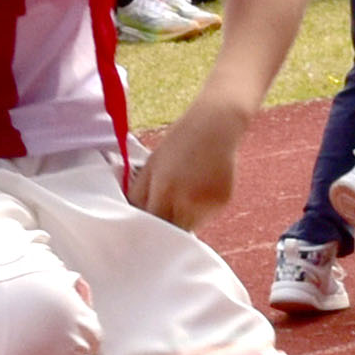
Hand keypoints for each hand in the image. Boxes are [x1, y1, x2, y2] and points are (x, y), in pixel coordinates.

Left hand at [132, 92, 246, 234]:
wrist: (215, 126)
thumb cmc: (178, 142)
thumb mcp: (150, 164)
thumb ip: (138, 193)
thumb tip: (132, 216)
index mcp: (164, 190)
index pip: (153, 223)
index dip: (150, 225)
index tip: (148, 222)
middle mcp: (187, 200)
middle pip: (172, 228)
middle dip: (167, 222)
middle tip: (167, 205)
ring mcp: (207, 203)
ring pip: (190, 226)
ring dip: (184, 217)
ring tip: (186, 190)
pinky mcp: (222, 203)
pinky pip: (206, 217)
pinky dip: (201, 209)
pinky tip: (200, 187)